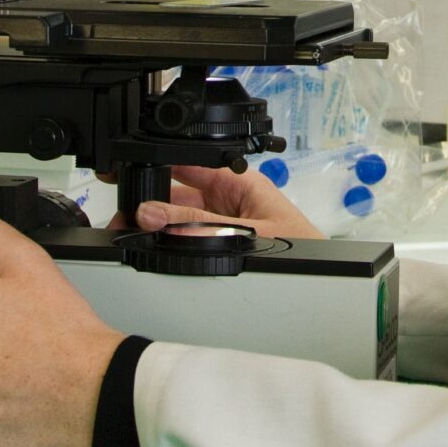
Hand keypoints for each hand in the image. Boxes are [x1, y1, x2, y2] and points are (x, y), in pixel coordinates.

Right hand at [134, 163, 323, 240]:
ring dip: (159, 227)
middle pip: (179, 194)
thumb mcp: (244, 232)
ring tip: (134, 234)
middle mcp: (228, 198)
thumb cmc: (301, 245)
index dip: (160, 165)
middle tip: (126, 217)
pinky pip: (189, 239)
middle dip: (152, 203)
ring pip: (180, 218)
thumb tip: (155, 214)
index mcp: (238, 181)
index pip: (190, 163)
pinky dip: (170, 244)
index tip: (130, 173)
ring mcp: (223, 221)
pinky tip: (155, 248)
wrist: (321, 284)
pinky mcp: (221, 243)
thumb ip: (197, 226)